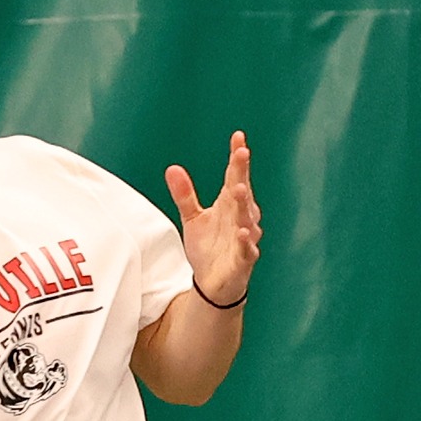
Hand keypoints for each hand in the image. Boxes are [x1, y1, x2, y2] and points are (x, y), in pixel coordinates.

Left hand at [165, 131, 261, 304]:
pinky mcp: (243, 259)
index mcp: (230, 204)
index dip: (237, 158)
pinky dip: (245, 241)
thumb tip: (172, 168)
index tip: (238, 137)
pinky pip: (247, 249)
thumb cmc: (209, 247)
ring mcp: (244, 237)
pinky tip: (242, 232)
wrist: (213, 283)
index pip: (235, 176)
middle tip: (241, 153)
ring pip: (247, 218)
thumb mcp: (192, 218)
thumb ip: (185, 195)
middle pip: (243, 191)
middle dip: (242, 173)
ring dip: (245, 204)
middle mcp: (242, 217)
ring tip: (239, 189)